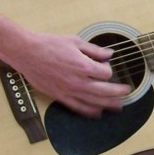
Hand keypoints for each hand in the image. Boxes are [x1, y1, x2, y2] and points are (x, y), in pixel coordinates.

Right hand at [9, 32, 131, 117]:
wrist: (27, 53)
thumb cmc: (49, 44)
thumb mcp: (75, 41)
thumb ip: (94, 50)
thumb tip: (109, 54)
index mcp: (83, 66)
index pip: (106, 73)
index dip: (109, 69)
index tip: (105, 65)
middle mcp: (78, 81)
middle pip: (105, 91)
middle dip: (118, 92)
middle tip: (127, 91)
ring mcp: (69, 91)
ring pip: (94, 102)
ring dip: (108, 105)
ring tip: (118, 106)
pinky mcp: (60, 97)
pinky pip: (78, 108)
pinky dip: (90, 112)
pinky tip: (97, 113)